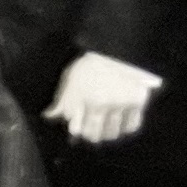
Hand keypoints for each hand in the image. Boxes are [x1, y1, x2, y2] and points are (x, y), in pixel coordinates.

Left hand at [48, 50, 162, 146]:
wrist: (119, 50)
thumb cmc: (91, 64)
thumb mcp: (71, 78)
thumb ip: (62, 100)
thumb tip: (48, 116)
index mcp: (82, 98)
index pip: (77, 127)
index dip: (78, 131)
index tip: (78, 131)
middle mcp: (100, 104)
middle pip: (94, 133)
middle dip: (91, 136)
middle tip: (93, 135)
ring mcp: (120, 104)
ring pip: (112, 132)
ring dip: (107, 135)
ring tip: (106, 132)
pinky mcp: (137, 102)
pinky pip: (132, 126)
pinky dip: (126, 129)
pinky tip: (121, 126)